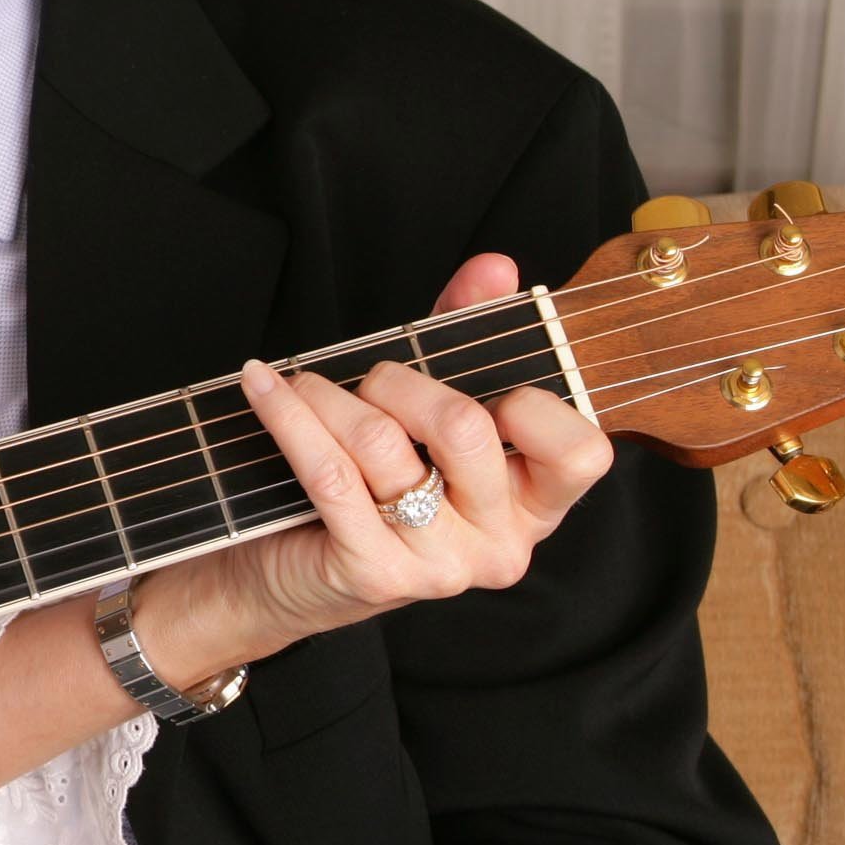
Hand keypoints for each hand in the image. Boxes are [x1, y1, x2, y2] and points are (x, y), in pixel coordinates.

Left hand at [135, 254, 619, 688]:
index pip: (582, 451)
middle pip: (466, 428)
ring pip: (384, 445)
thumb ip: (468, 335)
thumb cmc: (370, 483)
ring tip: (303, 385)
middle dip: (402, 382)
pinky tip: (263, 385)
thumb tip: (492, 267)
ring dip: (330, 397)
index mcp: (535, 506)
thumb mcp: (427, 409)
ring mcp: (440, 567)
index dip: (534, 405)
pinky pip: (329, 473)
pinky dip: (289, 416)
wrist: (284, 576)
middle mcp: (501, 545)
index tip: (486, 384)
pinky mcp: (373, 574)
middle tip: (369, 380)